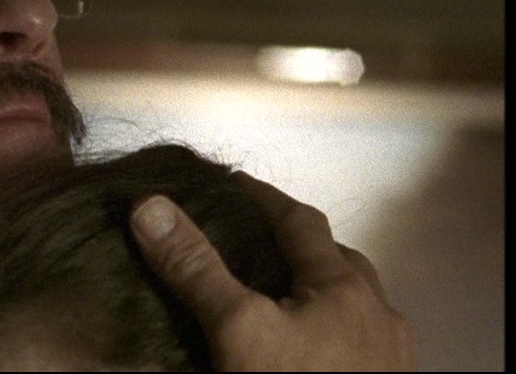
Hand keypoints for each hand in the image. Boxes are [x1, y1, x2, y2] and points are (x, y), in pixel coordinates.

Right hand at [130, 172, 415, 370]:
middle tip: (256, 244)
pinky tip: (304, 353)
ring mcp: (389, 359)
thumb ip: (197, 270)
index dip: (264, 197)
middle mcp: (378, 316)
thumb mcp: (237, 330)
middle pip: (339, 261)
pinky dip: (329, 333)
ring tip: (278, 300)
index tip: (233, 184)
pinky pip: (357, 345)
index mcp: (344, 288)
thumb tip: (150, 207)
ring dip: (319, 294)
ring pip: (354, 308)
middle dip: (299, 246)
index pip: (301, 221)